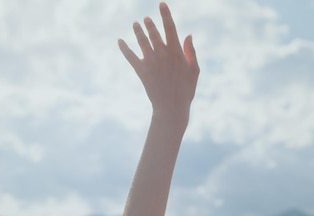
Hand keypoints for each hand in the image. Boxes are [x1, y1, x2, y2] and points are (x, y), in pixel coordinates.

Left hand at [118, 2, 199, 123]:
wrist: (171, 107)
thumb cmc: (186, 89)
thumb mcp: (194, 70)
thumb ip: (191, 52)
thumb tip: (188, 35)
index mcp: (176, 52)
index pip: (170, 28)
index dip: (165, 15)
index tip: (161, 4)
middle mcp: (162, 54)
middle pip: (154, 33)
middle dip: (149, 24)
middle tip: (146, 19)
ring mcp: (150, 62)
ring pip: (142, 41)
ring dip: (138, 31)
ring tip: (135, 24)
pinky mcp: (141, 71)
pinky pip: (130, 56)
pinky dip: (124, 48)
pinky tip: (119, 41)